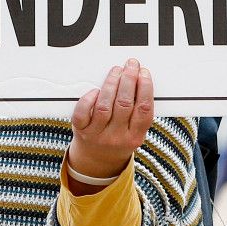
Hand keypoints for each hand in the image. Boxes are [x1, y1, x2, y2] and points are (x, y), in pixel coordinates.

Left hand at [68, 59, 153, 186]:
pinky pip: (83, 113)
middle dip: (129, 80)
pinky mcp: (81, 131)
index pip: (144, 110)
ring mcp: (98, 135)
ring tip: (116, 71)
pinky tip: (96, 90)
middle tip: (131, 65)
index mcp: (135, 137)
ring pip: (104, 105)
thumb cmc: (119, 138)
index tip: (144, 72)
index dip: (145, 88)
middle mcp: (117, 137)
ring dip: (111, 84)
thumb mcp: (135, 131)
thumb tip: (140, 79)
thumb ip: (138, 111)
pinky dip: (89, 99)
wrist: (97, 160)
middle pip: (124, 104)